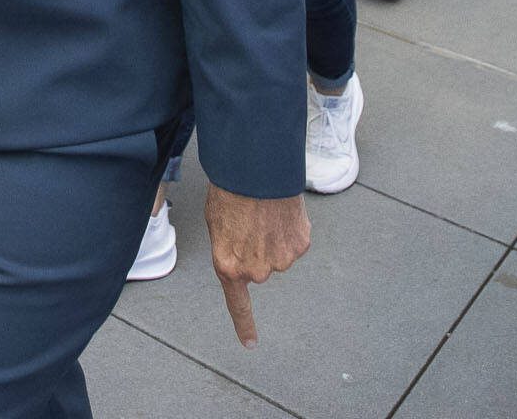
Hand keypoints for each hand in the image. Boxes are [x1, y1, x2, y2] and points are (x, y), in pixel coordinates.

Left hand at [205, 184, 309, 348]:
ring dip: (273, 238)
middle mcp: (255, 271)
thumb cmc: (230, 191)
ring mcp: (280, 261)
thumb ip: (229, 249)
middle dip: (256, 249)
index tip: (250, 344)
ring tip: (264, 213)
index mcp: (228, 267)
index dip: (244, 325)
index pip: (237, 304)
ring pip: (278, 254)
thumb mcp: (216, 224)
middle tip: (249, 223)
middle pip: (259, 268)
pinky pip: (295, 241)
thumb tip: (242, 253)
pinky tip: (280, 212)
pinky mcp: (299, 246)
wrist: (255, 171)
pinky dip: (290, 229)